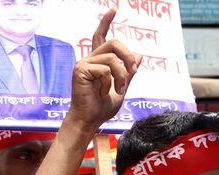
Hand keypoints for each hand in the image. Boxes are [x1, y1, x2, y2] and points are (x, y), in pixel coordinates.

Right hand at [64, 8, 141, 135]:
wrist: (90, 120)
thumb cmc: (102, 107)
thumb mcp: (121, 88)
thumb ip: (128, 73)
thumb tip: (138, 56)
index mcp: (99, 62)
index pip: (101, 37)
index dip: (106, 22)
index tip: (113, 9)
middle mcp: (90, 59)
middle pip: (115, 43)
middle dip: (128, 57)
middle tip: (132, 73)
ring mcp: (84, 63)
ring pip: (113, 58)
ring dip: (122, 76)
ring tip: (118, 89)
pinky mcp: (80, 70)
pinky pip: (105, 70)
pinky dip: (110, 83)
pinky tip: (102, 92)